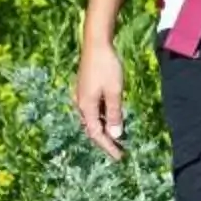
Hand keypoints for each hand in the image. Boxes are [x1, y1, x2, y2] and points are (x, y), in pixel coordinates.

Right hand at [73, 37, 126, 157]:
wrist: (96, 44)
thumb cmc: (106, 67)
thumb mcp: (115, 92)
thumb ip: (115, 114)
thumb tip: (115, 134)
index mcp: (87, 107)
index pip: (97, 134)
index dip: (108, 147)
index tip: (120, 157)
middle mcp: (81, 104)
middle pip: (92, 129)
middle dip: (105, 141)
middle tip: (119, 150)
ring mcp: (81, 96)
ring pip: (92, 119)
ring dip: (104, 129)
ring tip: (117, 136)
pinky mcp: (84, 89)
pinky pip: (92, 110)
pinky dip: (102, 117)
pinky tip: (111, 116)